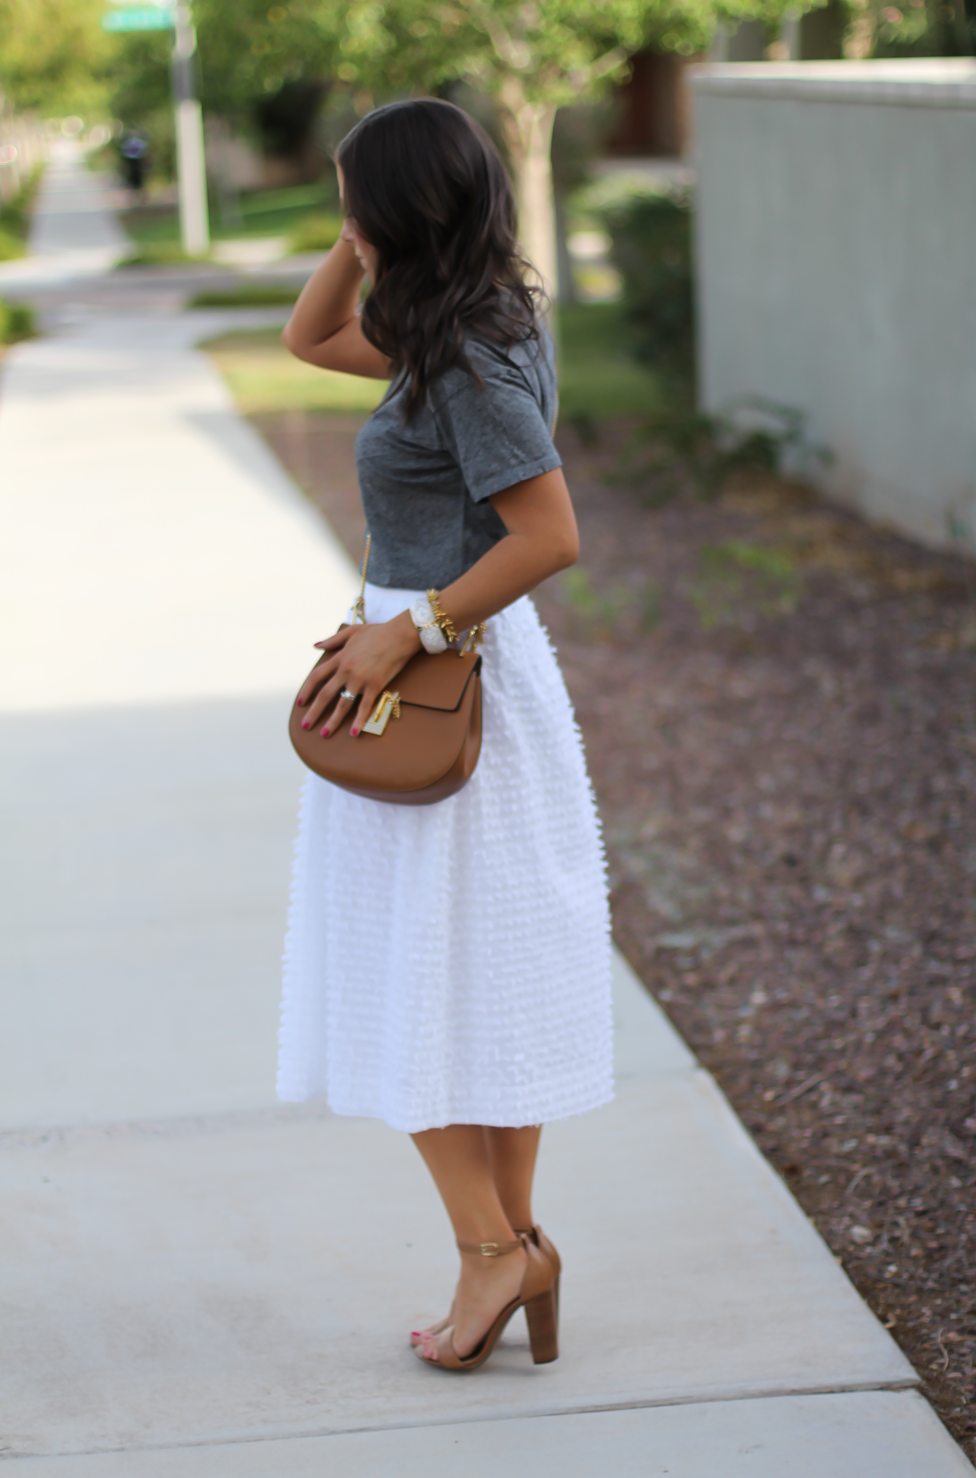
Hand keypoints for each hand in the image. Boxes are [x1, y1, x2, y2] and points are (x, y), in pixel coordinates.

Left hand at [295, 611, 420, 737]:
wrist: (399, 635)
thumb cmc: (377, 632)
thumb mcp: (351, 631)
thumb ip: (332, 640)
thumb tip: (315, 645)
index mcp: (339, 658)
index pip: (317, 677)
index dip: (307, 690)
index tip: (300, 702)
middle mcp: (346, 671)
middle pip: (325, 695)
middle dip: (314, 712)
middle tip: (306, 725)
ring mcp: (360, 680)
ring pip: (342, 704)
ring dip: (332, 721)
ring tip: (325, 734)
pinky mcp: (375, 686)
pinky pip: (365, 706)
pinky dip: (359, 720)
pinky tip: (354, 732)